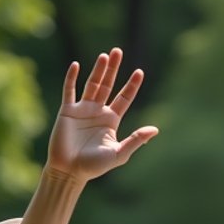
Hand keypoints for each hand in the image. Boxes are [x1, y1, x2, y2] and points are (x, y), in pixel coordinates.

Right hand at [46, 47, 157, 183]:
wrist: (70, 171)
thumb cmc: (94, 166)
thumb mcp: (119, 153)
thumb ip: (136, 140)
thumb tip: (155, 129)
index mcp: (111, 120)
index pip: (124, 98)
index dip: (131, 86)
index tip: (139, 72)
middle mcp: (98, 111)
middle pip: (108, 85)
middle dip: (113, 69)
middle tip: (118, 51)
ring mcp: (83, 110)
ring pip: (92, 84)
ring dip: (98, 70)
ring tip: (104, 55)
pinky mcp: (68, 111)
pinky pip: (69, 91)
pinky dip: (72, 78)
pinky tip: (76, 65)